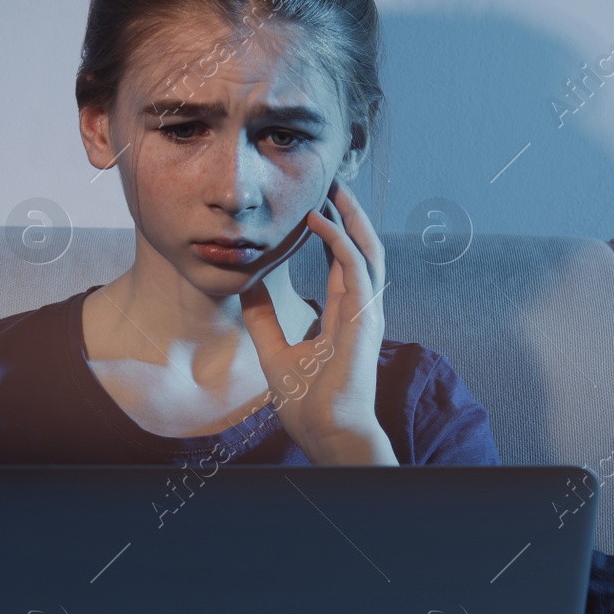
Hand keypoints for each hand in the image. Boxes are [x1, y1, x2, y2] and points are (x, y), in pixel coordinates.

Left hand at [239, 179, 392, 462]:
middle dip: (349, 213)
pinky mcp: (364, 318)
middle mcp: (362, 309)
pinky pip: (355, 267)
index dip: (334, 231)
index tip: (316, 205)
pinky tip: (318, 221)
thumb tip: (246, 286)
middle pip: (362, 248)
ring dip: (351, 216)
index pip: (345, 262)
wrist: (325, 432)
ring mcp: (367, 312)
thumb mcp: (274, 351)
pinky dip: (339, 240)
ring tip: (331, 188)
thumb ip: (263, 318)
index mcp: (347, 317)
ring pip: (367, 249)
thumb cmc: (308, 403)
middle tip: (330, 182)